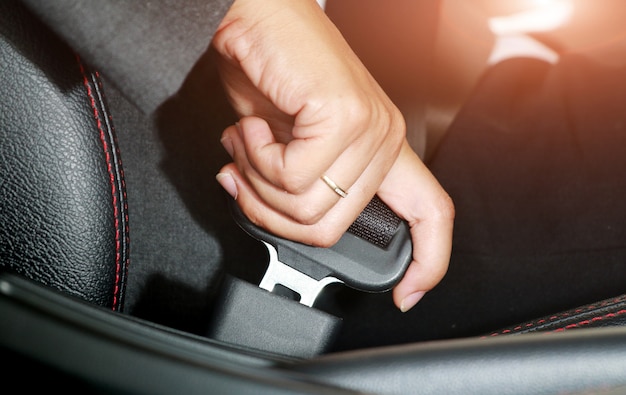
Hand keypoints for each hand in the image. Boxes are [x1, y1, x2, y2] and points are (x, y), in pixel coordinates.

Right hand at [212, 0, 453, 310]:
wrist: (255, 16)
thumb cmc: (270, 71)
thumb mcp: (283, 146)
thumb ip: (291, 188)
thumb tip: (266, 217)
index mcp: (378, 149)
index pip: (430, 212)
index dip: (427, 262)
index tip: (407, 294)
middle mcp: (383, 139)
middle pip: (330, 230)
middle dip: (271, 213)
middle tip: (245, 175)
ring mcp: (369, 128)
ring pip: (307, 209)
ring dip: (258, 183)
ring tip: (248, 144)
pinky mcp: (345, 116)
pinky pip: (293, 178)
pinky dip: (256, 160)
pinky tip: (252, 129)